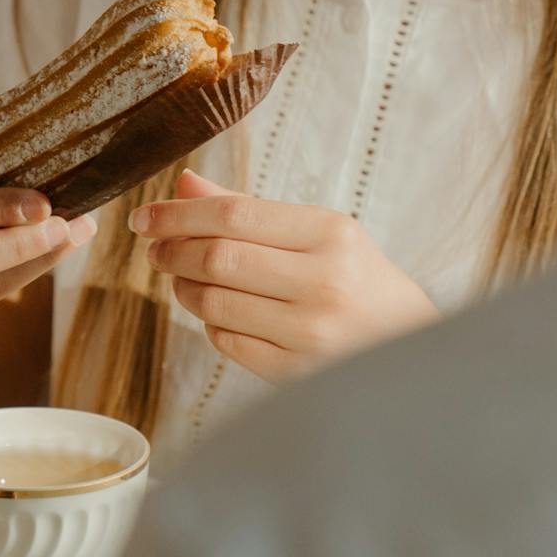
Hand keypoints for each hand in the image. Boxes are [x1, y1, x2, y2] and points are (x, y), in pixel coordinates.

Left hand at [129, 171, 437, 380]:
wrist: (412, 344)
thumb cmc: (356, 278)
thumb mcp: (317, 232)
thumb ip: (247, 207)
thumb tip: (184, 184)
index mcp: (331, 234)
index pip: (233, 215)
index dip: (178, 214)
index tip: (145, 218)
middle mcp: (323, 282)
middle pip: (217, 259)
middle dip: (172, 251)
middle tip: (156, 248)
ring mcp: (310, 333)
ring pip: (214, 303)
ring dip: (184, 289)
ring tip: (183, 279)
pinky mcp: (296, 373)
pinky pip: (227, 342)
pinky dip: (210, 323)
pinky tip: (218, 311)